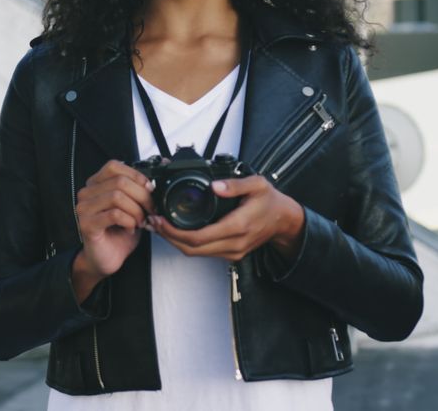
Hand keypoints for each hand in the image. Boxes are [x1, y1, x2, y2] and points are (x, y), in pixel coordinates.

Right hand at [72, 159, 154, 301]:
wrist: (107, 258)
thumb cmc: (119, 232)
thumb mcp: (132, 207)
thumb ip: (137, 192)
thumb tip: (153, 182)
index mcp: (96, 184)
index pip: (114, 166)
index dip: (136, 175)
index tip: (150, 189)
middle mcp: (87, 193)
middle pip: (119, 182)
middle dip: (142, 196)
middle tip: (150, 210)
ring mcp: (84, 209)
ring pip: (117, 196)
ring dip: (136, 210)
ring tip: (140, 222)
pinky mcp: (87, 224)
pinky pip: (114, 214)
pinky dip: (129, 221)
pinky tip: (130, 229)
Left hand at [149, 175, 305, 261]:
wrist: (284, 221)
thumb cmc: (270, 201)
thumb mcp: (257, 184)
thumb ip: (235, 185)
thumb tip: (215, 186)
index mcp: (238, 226)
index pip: (199, 237)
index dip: (175, 232)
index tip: (160, 220)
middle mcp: (234, 243)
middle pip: (192, 249)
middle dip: (169, 238)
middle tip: (153, 222)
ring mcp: (233, 251)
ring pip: (197, 253)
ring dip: (176, 242)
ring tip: (160, 226)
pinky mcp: (232, 254)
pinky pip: (204, 252)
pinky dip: (188, 244)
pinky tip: (177, 231)